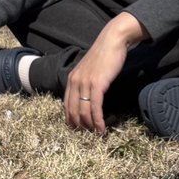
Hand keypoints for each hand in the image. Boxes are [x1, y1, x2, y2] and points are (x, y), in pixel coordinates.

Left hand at [64, 13, 147, 134]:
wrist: (112, 41)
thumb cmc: (104, 55)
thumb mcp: (90, 69)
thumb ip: (85, 82)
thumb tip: (88, 96)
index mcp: (71, 79)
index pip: (66, 105)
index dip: (70, 120)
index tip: (76, 130)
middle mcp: (75, 82)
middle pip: (73, 111)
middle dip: (79, 126)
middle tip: (87, 137)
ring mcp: (85, 83)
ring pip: (84, 111)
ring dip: (90, 126)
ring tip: (96, 135)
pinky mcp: (97, 84)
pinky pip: (95, 107)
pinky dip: (98, 120)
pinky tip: (102, 128)